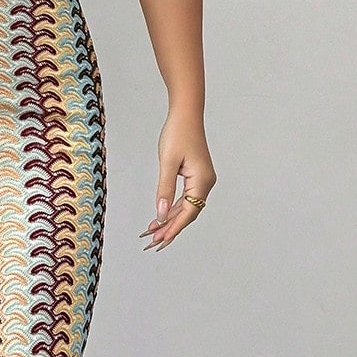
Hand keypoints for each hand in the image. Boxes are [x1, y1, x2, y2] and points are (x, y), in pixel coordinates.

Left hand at [141, 111, 215, 250]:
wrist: (186, 114)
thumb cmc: (178, 133)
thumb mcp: (168, 163)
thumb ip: (164, 190)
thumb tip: (160, 214)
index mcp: (202, 181)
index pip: (188, 212)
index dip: (173, 228)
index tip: (160, 241)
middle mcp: (205, 183)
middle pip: (188, 213)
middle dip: (170, 228)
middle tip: (152, 243)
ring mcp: (202, 180)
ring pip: (186, 207)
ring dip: (169, 220)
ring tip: (152, 233)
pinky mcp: (195, 176)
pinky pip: (184, 198)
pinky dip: (172, 208)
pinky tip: (160, 217)